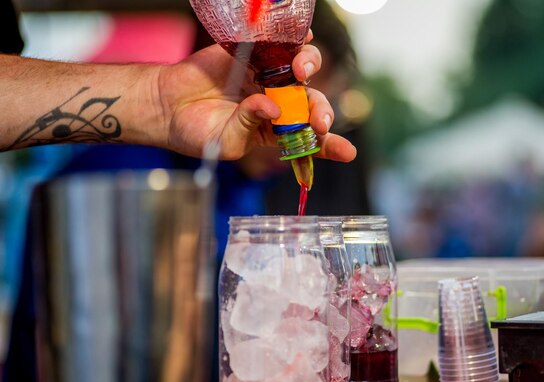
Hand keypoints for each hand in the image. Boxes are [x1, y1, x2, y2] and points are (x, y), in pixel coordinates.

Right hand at [156, 42, 356, 161]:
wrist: (167, 105)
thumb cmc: (197, 133)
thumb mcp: (226, 141)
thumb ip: (249, 125)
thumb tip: (272, 107)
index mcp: (275, 132)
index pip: (308, 139)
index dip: (330, 144)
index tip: (348, 152)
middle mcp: (278, 104)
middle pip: (311, 102)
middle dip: (321, 110)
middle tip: (319, 118)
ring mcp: (266, 78)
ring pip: (300, 70)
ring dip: (308, 68)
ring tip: (300, 71)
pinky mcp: (251, 55)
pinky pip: (277, 44)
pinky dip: (294, 39)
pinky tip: (303, 37)